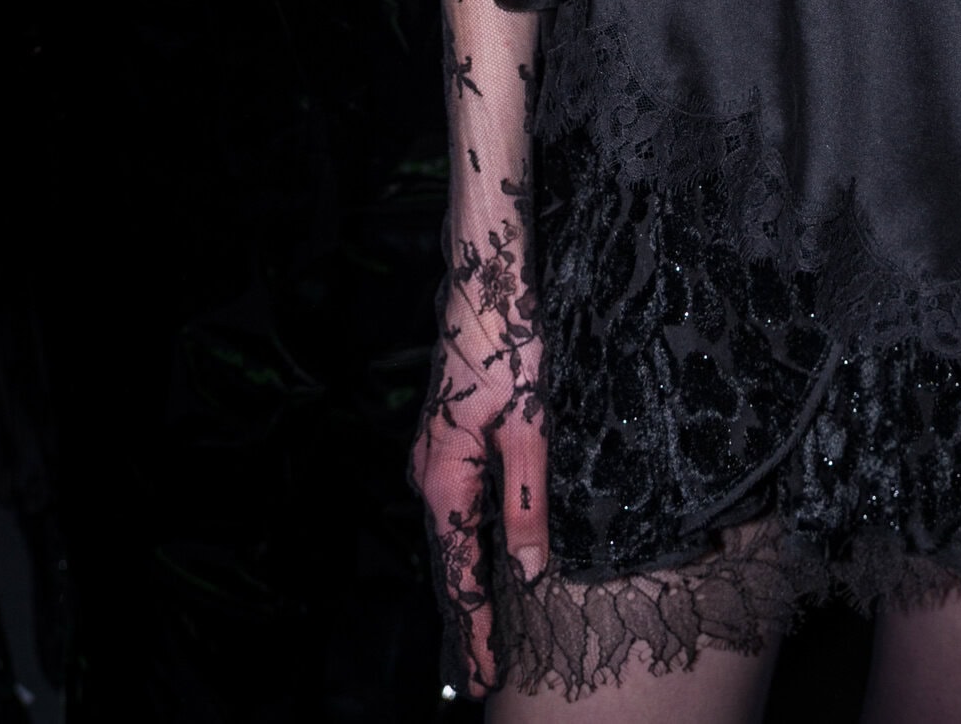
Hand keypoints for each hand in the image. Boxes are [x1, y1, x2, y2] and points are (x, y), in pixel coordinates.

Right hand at [413, 325, 546, 697]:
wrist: (484, 282)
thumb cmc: (507, 343)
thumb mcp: (528, 425)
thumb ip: (526, 502)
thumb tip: (532, 571)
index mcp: (443, 479)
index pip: (458, 575)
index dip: (476, 628)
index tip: (488, 675)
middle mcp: (429, 475)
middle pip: (447, 565)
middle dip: (467, 622)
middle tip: (482, 677)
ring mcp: (433, 458)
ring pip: (450, 539)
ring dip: (466, 587)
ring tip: (483, 639)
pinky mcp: (446, 442)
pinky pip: (454, 510)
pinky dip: (467, 548)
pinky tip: (484, 565)